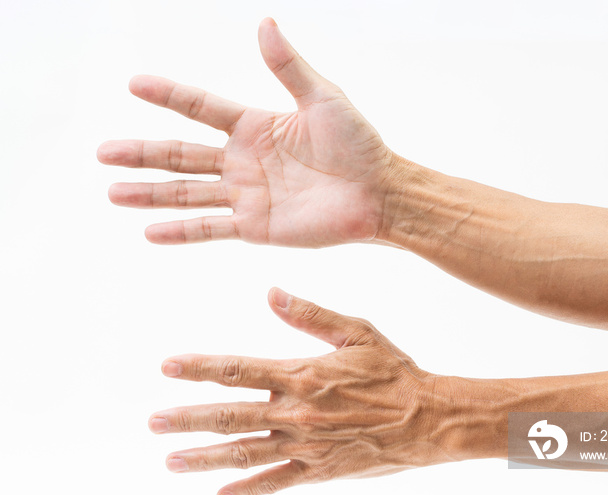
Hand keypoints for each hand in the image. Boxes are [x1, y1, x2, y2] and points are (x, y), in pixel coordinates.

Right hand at [98, 18, 395, 246]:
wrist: (378, 193)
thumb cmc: (358, 144)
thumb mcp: (323, 98)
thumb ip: (289, 67)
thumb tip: (265, 22)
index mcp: (254, 125)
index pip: (200, 107)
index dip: (168, 95)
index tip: (133, 84)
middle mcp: (242, 160)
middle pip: (182, 154)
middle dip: (142, 153)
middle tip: (103, 153)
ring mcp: (246, 195)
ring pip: (187, 192)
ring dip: (150, 193)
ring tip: (112, 191)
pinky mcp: (255, 226)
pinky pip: (211, 228)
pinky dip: (180, 231)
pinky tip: (149, 232)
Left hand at [148, 289, 488, 494]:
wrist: (429, 419)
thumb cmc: (394, 372)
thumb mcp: (356, 333)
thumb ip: (310, 315)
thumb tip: (271, 292)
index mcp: (302, 374)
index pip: (239, 370)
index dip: (200, 367)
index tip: (167, 366)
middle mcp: (297, 413)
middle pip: (231, 416)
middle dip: (188, 419)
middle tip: (154, 422)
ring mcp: (306, 446)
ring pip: (245, 453)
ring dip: (205, 458)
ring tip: (171, 461)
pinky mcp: (320, 471)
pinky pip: (276, 483)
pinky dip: (247, 490)